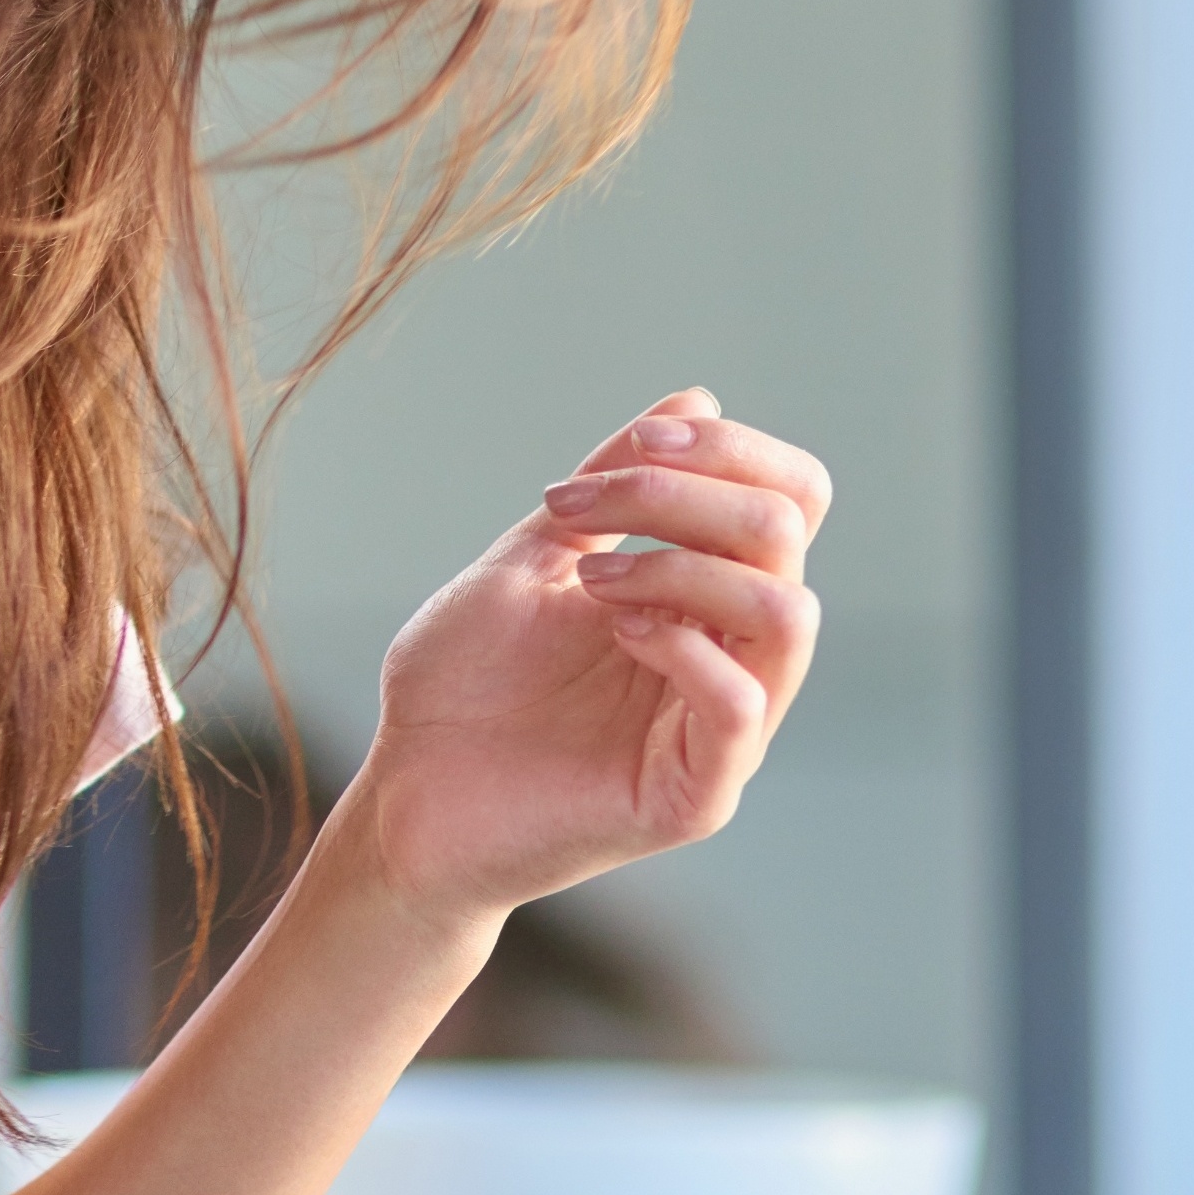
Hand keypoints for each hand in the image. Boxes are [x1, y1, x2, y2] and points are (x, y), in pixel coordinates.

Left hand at [347, 389, 828, 927]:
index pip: (788, 500)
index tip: (637, 442)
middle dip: (683, 492)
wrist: (405, 791)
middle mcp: (728, 655)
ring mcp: (720, 728)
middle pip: (786, 535)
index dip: (731, 452)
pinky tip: (611, 629)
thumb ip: (616, 483)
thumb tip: (699, 400)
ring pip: (787, 615)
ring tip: (594, 580)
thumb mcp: (534, 553)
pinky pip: (741, 706)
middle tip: (582, 506)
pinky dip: (682, 644)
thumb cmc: (460, 683)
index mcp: (702, 595)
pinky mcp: (694, 794)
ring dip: (685, 566)